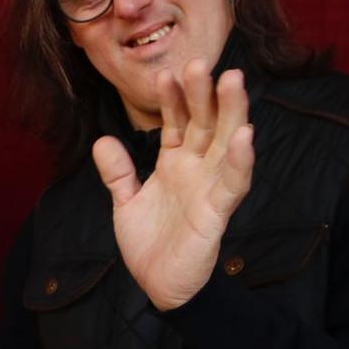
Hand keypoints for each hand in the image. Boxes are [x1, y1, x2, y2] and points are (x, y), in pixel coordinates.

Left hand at [95, 59, 256, 310]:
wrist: (160, 288)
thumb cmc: (151, 244)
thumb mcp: (126, 203)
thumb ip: (118, 173)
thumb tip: (103, 140)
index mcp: (176, 164)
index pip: (177, 122)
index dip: (172, 99)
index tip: (166, 71)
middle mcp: (197, 170)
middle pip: (205, 123)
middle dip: (203, 93)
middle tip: (200, 60)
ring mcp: (210, 189)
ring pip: (226, 144)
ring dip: (231, 113)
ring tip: (232, 80)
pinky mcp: (218, 213)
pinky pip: (233, 184)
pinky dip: (239, 161)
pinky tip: (245, 136)